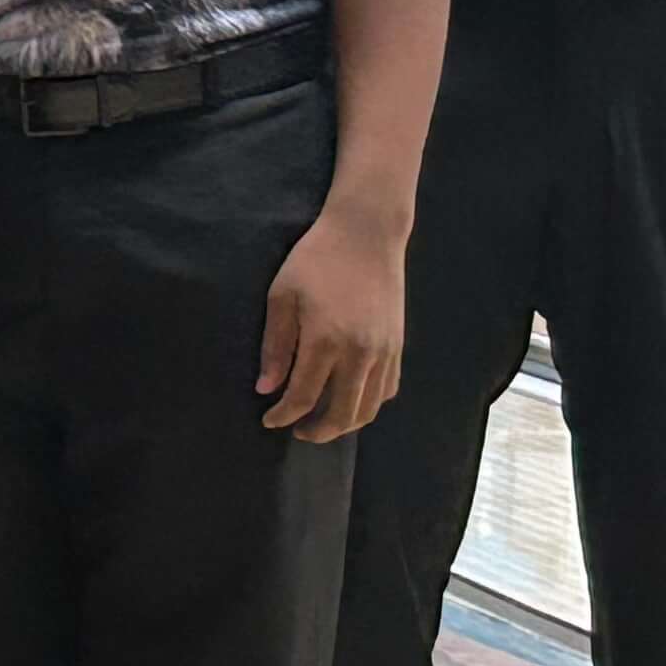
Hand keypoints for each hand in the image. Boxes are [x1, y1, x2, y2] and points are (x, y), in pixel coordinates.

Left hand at [260, 200, 404, 439]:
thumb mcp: (282, 297)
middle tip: (297, 431)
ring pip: (369, 408)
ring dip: (345, 423)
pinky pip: (387, 390)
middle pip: (342, 414)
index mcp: (326, 341)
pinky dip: (369, 404)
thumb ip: (276, 346)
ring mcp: (385, 351)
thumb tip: (267, 389)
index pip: (303, 397)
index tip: (268, 419)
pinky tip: (351, 400)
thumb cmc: (316, 260)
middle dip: (317, 431)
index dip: (284, 415)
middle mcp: (361, 353)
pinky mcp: (399, 346)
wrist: (367, 234)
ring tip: (321, 421)